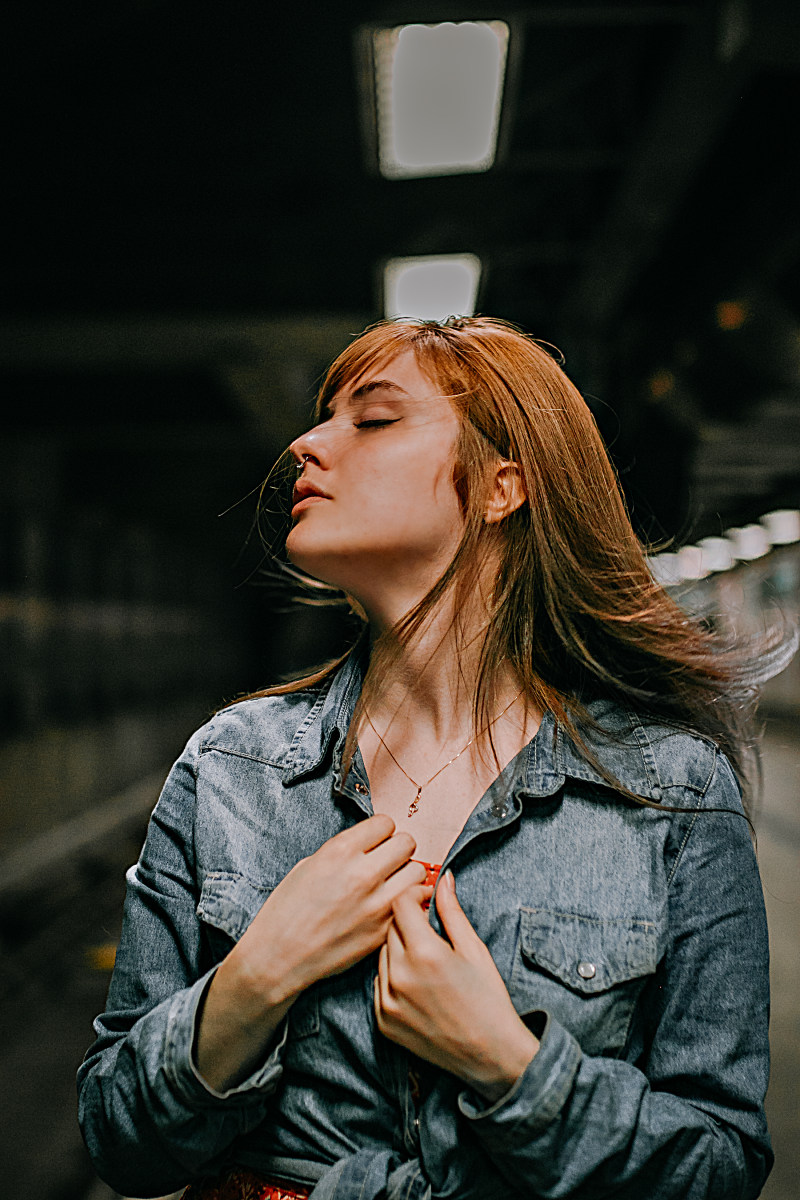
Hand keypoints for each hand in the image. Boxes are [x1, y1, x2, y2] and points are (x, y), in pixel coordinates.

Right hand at [196, 815, 426, 1090]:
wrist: (279, 956)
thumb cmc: (287, 910)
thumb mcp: (309, 865)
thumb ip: (345, 852)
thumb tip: (371, 846)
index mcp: (340, 852)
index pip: (385, 823)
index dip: (381, 831)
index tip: (376, 840)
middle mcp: (362, 874)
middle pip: (406, 842)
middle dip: (398, 847)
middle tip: (388, 859)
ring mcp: (376, 904)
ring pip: (416, 872)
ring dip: (406, 873)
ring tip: (393, 881)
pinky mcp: (383, 930)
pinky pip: (413, 904)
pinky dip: (408, 901)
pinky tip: (393, 904)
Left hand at [374, 870, 538, 1102]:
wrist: (489, 1054)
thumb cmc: (487, 999)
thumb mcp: (474, 949)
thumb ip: (452, 911)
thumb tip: (443, 879)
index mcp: (424, 953)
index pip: (400, 905)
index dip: (413, 896)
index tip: (425, 899)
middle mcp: (400, 976)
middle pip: (390, 928)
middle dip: (408, 923)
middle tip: (430, 932)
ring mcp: (388, 1001)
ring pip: (382, 955)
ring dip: (399, 949)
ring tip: (426, 962)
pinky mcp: (383, 1021)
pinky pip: (379, 984)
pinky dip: (393, 977)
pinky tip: (417, 985)